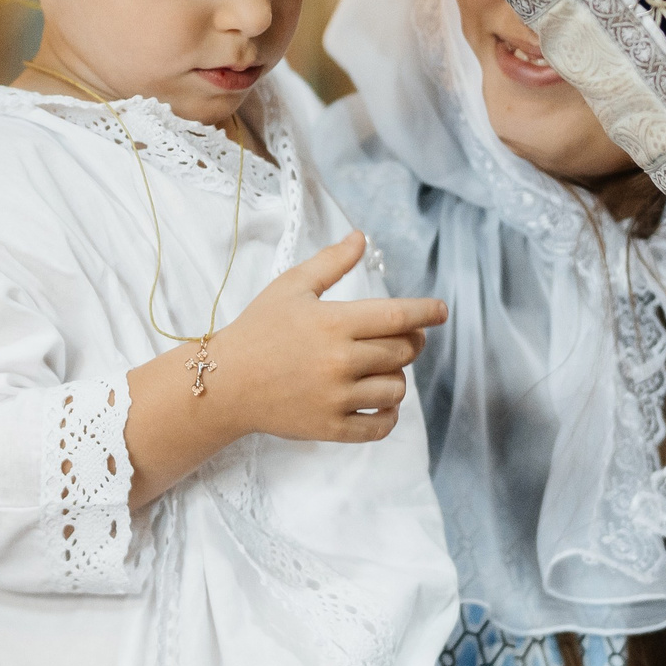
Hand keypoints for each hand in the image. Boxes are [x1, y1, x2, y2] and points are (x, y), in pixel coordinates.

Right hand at [209, 232, 441, 445]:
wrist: (225, 382)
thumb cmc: (258, 329)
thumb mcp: (291, 287)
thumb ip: (331, 263)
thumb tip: (361, 237)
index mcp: (334, 323)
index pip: (398, 317)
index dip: (426, 313)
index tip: (441, 311)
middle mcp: (339, 361)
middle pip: (402, 352)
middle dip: (411, 342)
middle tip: (403, 338)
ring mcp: (336, 398)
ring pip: (396, 388)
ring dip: (397, 376)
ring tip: (382, 368)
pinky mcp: (331, 428)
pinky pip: (380, 426)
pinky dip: (389, 414)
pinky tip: (381, 401)